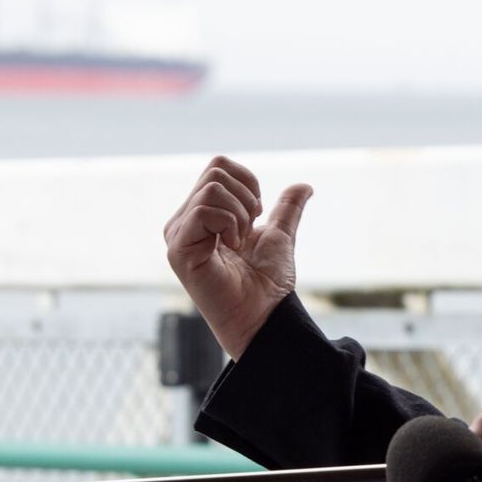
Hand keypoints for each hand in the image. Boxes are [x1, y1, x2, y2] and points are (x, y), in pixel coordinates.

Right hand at [163, 156, 312, 359]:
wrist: (264, 315)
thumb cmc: (267, 283)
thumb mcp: (279, 235)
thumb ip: (286, 209)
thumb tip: (304, 186)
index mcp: (201, 215)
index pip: (218, 167)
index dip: (247, 182)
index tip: (257, 216)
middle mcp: (184, 222)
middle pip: (215, 171)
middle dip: (246, 197)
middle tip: (249, 231)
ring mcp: (178, 235)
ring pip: (211, 188)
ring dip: (240, 214)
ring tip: (239, 242)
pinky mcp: (178, 249)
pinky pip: (203, 211)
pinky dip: (229, 224)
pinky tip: (231, 247)